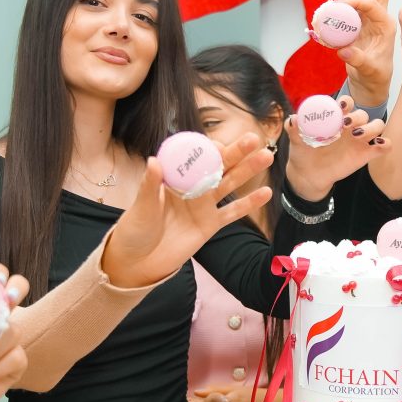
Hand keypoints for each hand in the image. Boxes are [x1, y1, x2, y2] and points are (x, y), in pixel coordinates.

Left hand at [101, 136, 275, 289]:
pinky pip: (233, 212)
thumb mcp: (141, 206)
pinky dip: (249, 203)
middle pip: (217, 166)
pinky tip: (266, 193)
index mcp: (173, 178)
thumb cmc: (135, 230)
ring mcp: (203, 206)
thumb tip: (154, 160)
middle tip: (253, 138)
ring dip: (248, 171)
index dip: (208, 148)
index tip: (218, 144)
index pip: (195, 156)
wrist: (139, 262)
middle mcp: (191, 188)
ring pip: (230, 184)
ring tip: (267, 157)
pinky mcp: (211, 224)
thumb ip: (150, 185)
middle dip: (236, 152)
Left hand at [282, 99, 389, 201]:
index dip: (346, 102)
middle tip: (345, 124)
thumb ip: (294, 128)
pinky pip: (383, 147)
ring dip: (371, 127)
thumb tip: (293, 119)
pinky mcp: (366, 154)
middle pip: (363, 113)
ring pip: (377, 126)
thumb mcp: (296, 140)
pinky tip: (377, 144)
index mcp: (335, 118)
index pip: (347, 102)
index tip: (340, 107)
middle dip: (357, 116)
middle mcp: (350, 126)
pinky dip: (385, 143)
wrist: (308, 175)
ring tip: (357, 135)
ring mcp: (360, 140)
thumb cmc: (303, 152)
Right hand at [340, 0, 395, 107]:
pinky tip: (330, 10)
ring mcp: (368, 17)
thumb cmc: (375, 74)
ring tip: (336, 4)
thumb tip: (343, 51)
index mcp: (386, 25)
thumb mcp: (369, 70)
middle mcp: (379, 17)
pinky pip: (350, 4)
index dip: (355, 0)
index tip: (338, 5)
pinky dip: (340, 3)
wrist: (371, 80)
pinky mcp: (358, 20)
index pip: (372, 3)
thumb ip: (358, 60)